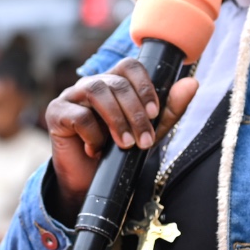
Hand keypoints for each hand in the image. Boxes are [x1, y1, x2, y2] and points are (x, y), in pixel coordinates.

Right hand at [44, 58, 197, 212]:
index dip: (145, 85)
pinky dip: (93, 134)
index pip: (130, 66)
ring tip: (125, 144)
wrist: (88, 183)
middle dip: (136, 113)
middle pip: (116, 82)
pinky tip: (96, 150)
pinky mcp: (56, 113)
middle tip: (145, 142)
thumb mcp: (148, 132)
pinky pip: (79, 115)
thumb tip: (193, 83)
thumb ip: (168, 110)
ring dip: (117, 120)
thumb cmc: (116, 153)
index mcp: (113, 83)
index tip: (155, 113)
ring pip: (97, 91)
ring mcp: (71, 96)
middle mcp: (92, 84)